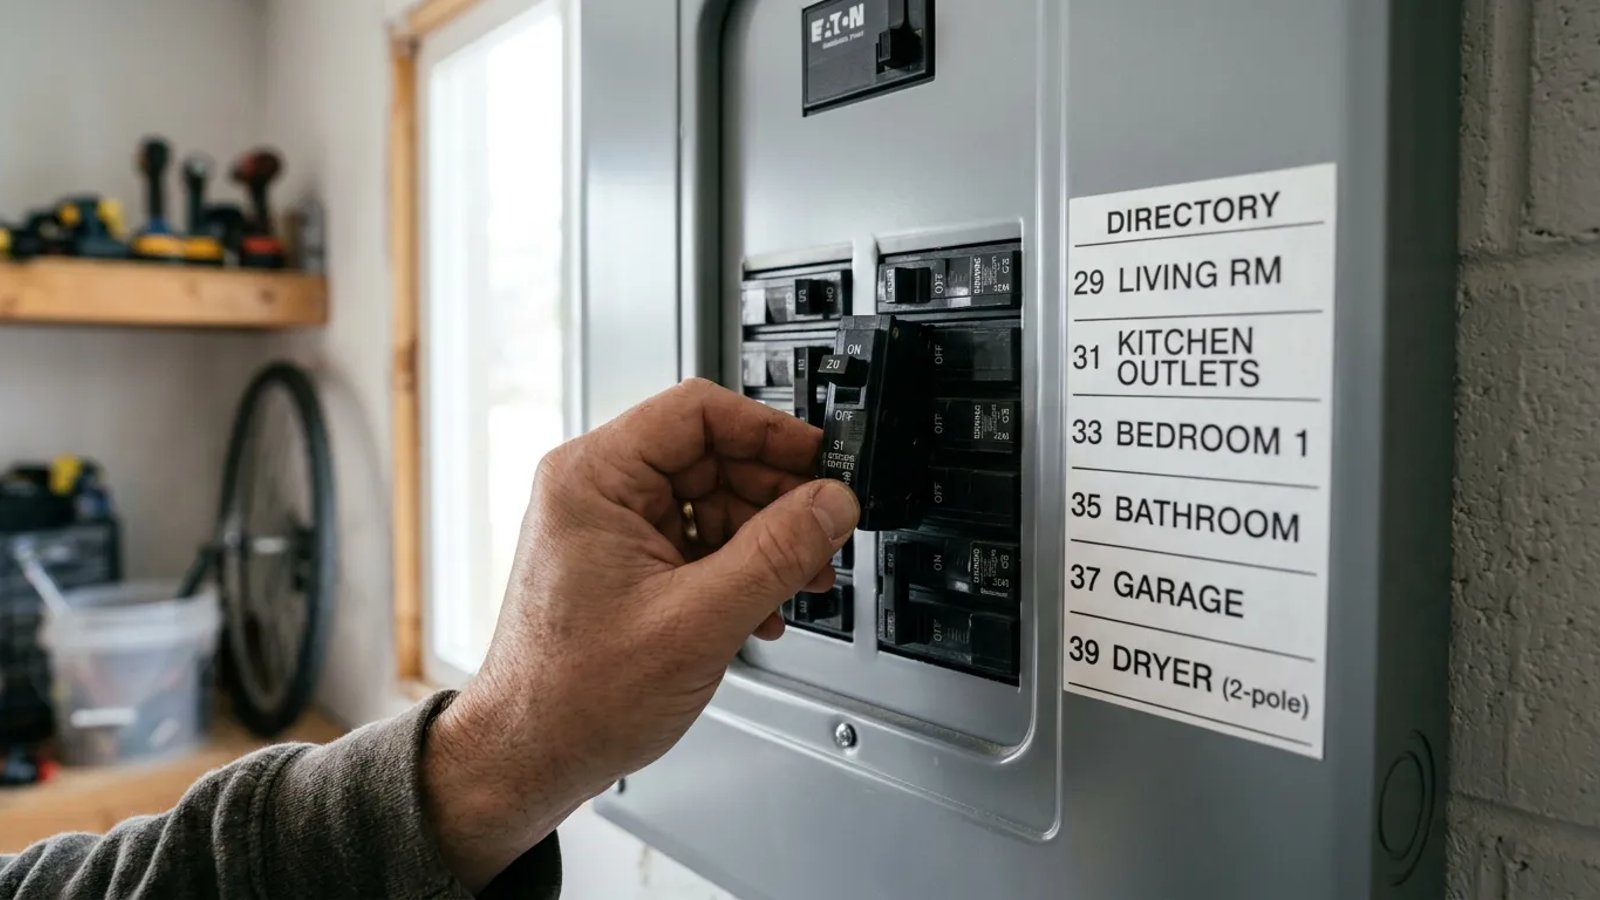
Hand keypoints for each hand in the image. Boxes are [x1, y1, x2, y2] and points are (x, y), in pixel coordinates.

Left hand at [421, 378, 859, 889]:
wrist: (530, 757)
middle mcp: (596, 491)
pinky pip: (698, 541)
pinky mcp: (624, 564)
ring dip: (766, 541)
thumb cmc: (572, 696)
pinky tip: (764, 606)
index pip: (698, 411)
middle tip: (821, 533)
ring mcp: (610, 528)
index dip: (770, 432)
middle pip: (713, 457)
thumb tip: (830, 504)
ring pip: (712, 502)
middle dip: (776, 499)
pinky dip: (740, 568)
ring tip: (800, 581)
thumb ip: (777, 553)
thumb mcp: (699, 619)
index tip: (819, 461)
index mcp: (594, 477)